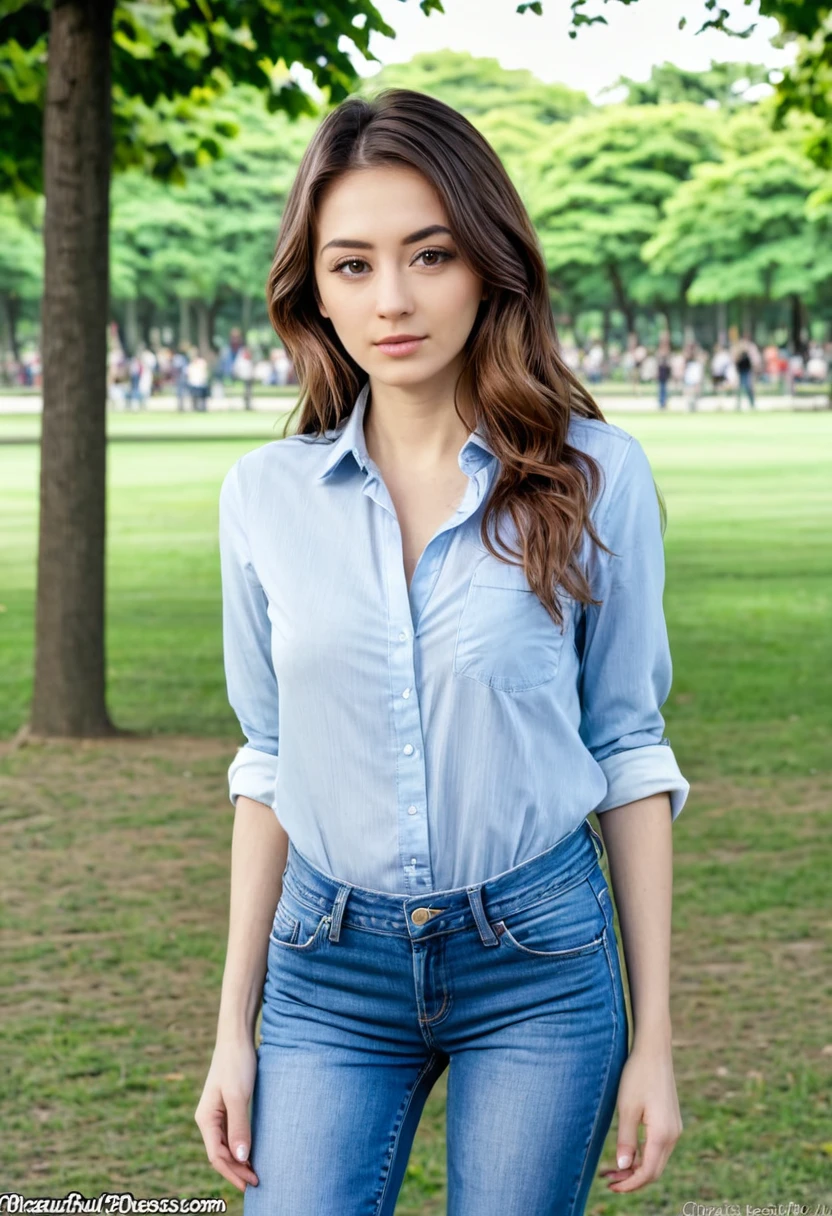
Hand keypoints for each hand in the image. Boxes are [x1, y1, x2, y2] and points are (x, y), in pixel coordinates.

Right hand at [195, 1037, 259, 1192]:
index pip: (217, 1156)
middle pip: (220, 1154)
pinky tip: (251, 1152)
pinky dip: (240, 1146)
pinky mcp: (227, 1106)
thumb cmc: (236, 1064)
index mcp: (206, 1119)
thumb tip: (240, 1158)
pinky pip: (231, 1134)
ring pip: (225, 1145)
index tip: (250, 1183)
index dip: (232, 1172)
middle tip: (256, 1183)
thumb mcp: (239, 1096)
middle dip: (236, 1170)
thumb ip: (239, 1126)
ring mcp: (217, 1113)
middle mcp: (208, 1119)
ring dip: (238, 1161)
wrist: (236, 1037)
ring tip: (255, 1173)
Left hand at [598, 1041, 682, 1191]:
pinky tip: (628, 1152)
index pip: (647, 1172)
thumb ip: (626, 1140)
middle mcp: (673, 1135)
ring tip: (613, 1169)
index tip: (610, 1185)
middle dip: (631, 1179)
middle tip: (607, 1179)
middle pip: (654, 1170)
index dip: (629, 1183)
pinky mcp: (671, 1120)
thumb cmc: (637, 1076)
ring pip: (657, 1160)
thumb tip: (622, 1167)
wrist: (654, 1050)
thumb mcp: (626, 1108)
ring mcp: (674, 1128)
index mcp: (663, 1134)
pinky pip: (658, 1147)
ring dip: (637, 1168)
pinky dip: (643, 1155)